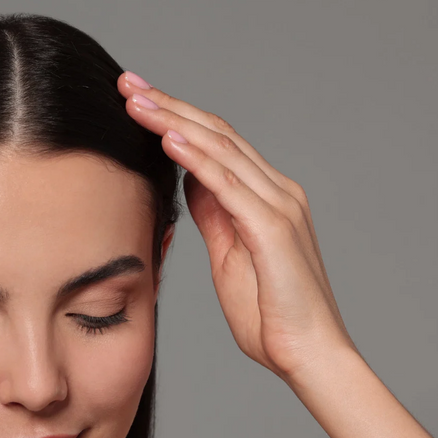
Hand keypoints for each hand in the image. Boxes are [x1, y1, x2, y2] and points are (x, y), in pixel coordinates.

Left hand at [118, 73, 357, 383]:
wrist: (310, 356)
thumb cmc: (271, 314)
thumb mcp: (229, 256)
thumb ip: (214, 215)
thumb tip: (190, 181)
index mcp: (266, 196)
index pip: (215, 142)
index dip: (175, 117)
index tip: (136, 98)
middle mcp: (277, 191)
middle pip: (216, 134)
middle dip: (169, 105)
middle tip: (127, 82)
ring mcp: (278, 206)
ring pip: (220, 149)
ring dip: (174, 121)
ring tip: (137, 100)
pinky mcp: (273, 229)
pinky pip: (229, 185)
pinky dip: (197, 159)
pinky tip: (168, 140)